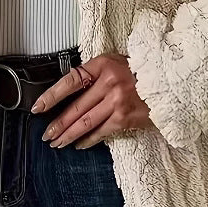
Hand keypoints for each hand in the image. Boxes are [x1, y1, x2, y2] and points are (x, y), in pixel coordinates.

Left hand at [31, 53, 156, 149]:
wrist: (168, 82)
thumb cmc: (139, 72)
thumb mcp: (115, 62)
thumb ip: (94, 74)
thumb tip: (70, 91)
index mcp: (102, 65)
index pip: (70, 81)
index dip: (51, 96)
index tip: (38, 107)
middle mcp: (109, 82)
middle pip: (75, 107)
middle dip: (57, 124)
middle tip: (46, 134)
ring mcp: (117, 101)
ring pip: (85, 123)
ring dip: (68, 135)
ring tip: (57, 142)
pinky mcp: (125, 117)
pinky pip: (101, 131)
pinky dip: (88, 139)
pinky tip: (79, 144)